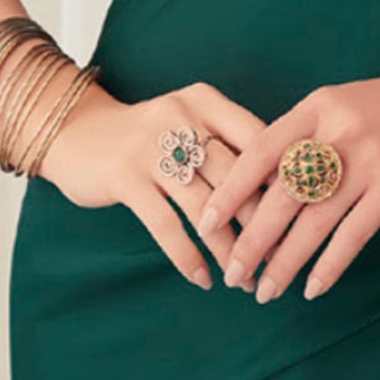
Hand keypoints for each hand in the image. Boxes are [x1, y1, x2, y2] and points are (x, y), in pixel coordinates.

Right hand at [34, 74, 271, 290]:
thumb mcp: (188, 122)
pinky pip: (165, 224)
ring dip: (227, 248)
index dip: (282, 178)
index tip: (302, 216)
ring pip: (204, 207)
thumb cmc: (148, 137)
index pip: (257, 138)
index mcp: (205, 101)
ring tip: (243, 279)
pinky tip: (203, 278)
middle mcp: (181, 118)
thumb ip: (226, 144)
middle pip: (235, 176)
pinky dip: (188, 255)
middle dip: (261, 223)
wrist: (77, 132)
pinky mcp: (125, 177)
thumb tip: (283, 192)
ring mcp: (151, 147)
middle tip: (279, 258)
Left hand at [194, 51, 379, 303]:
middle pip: (281, 194)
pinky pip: (353, 234)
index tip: (206, 222)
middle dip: (252, 240)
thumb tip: (267, 188)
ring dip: (285, 262)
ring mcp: (368, 158)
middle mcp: (337, 131)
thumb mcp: (347, 106)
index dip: (229, 190)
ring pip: (313, 221)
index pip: (259, 151)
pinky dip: (329, 265)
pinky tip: (313, 288)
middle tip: (233, 275)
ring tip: (265, 291)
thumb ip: (310, 137)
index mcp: (318, 106)